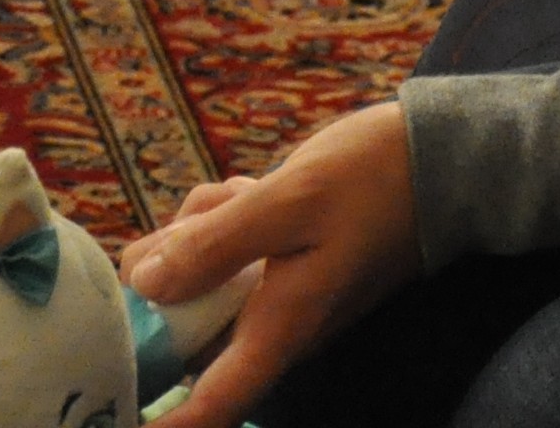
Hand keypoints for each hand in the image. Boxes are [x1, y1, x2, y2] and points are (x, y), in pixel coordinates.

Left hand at [117, 104, 416, 427]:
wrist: (438, 158)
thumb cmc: (373, 180)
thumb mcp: (292, 198)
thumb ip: (218, 242)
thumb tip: (145, 284)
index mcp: (282, 325)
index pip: (215, 403)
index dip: (168, 427)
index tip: (120, 424)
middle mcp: (276, 322)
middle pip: (185, 326)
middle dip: (172, 269)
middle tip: (211, 215)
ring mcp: (276, 294)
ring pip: (197, 275)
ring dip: (201, 229)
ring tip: (245, 193)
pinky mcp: (277, 264)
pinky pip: (222, 249)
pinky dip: (222, 216)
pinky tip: (251, 189)